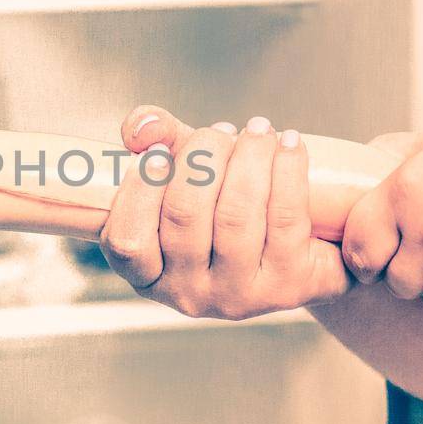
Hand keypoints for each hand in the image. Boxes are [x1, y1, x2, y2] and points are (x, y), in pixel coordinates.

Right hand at [99, 107, 350, 319]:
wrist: (295, 253)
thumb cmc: (222, 207)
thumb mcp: (181, 174)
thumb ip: (151, 141)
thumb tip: (145, 128)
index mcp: (149, 274)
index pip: (127, 241)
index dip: (140, 190)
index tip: (159, 151)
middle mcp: (187, 293)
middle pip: (185, 216)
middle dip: (204, 157)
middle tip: (221, 131)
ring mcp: (236, 295)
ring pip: (235, 215)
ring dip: (249, 157)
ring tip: (258, 130)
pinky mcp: (285, 286)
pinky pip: (283, 218)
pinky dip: (287, 170)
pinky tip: (289, 144)